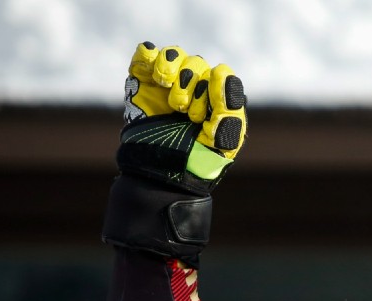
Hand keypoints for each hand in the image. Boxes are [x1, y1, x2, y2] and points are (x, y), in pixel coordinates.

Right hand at [117, 42, 246, 194]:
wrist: (158, 177)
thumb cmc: (196, 163)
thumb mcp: (223, 142)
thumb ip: (229, 109)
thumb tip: (221, 70)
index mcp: (218, 102)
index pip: (220, 74)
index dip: (210, 89)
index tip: (197, 116)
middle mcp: (195, 90)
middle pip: (196, 64)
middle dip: (189, 85)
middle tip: (182, 112)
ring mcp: (168, 86)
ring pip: (174, 55)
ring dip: (171, 68)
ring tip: (165, 89)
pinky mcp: (142, 84)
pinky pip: (146, 53)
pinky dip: (148, 56)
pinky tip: (153, 76)